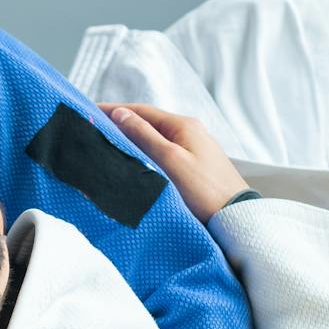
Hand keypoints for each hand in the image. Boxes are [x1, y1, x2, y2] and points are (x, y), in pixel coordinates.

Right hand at [100, 103, 250, 223]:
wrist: (235, 217)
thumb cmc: (204, 190)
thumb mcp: (169, 160)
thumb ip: (144, 135)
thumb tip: (121, 114)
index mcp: (184, 125)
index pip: (141, 111)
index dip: (115, 111)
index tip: (92, 111)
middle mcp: (190, 132)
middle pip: (149, 124)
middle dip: (122, 126)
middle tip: (97, 130)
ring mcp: (194, 149)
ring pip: (156, 140)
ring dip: (134, 142)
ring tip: (111, 147)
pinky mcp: (195, 167)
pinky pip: (164, 155)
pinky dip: (147, 156)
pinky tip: (137, 164)